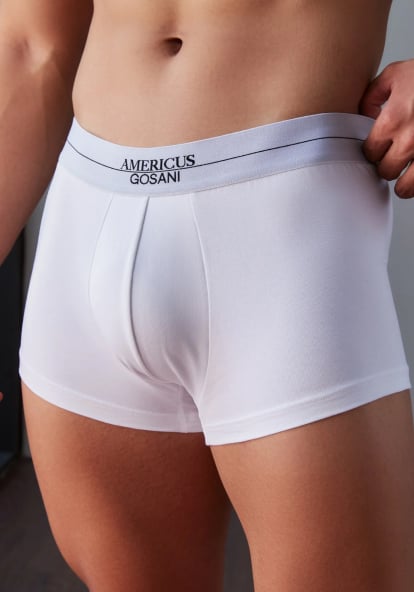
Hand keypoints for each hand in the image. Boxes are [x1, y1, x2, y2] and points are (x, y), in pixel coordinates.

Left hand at [359, 59, 413, 198]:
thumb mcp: (398, 73)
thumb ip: (373, 94)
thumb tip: (365, 115)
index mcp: (393, 120)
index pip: (370, 152)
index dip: (374, 150)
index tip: (380, 147)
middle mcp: (410, 141)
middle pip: (386, 172)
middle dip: (389, 165)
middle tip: (395, 157)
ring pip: (405, 188)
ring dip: (404, 182)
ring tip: (407, 173)